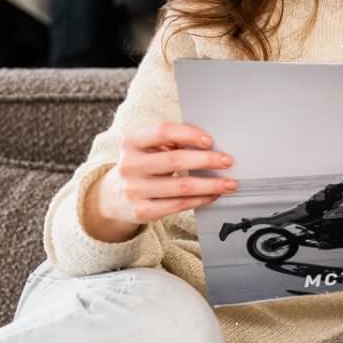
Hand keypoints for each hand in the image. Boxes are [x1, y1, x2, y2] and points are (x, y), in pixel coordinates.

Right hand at [98, 122, 237, 226]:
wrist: (114, 197)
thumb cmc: (141, 166)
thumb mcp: (147, 148)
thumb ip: (170, 142)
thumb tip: (209, 144)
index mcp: (131, 142)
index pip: (162, 132)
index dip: (188, 134)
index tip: (210, 140)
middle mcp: (130, 165)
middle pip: (175, 161)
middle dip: (207, 160)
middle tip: (227, 161)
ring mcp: (135, 190)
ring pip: (181, 187)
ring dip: (211, 185)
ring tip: (229, 183)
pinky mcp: (143, 211)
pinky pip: (179, 205)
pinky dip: (201, 199)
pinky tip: (213, 195)